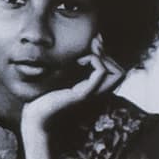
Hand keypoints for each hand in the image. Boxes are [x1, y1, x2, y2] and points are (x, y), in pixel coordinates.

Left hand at [20, 35, 125, 158]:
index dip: (109, 57)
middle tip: (91, 51)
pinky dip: (94, 61)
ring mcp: (92, 94)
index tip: (93, 49)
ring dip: (103, 58)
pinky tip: (79, 62)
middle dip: (108, 56)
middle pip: (121, 73)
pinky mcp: (83, 94)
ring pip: (117, 74)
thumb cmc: (49, 94)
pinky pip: (100, 74)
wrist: (38, 113)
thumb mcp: (66, 76)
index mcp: (96, 89)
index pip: (118, 72)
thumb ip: (79, 65)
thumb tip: (90, 45)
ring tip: (85, 57)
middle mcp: (98, 93)